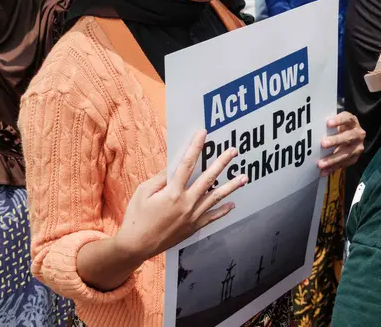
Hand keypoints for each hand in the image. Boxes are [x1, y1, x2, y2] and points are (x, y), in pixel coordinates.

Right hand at [113, 131, 246, 261]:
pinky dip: (223, 210)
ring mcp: (192, 216)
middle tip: (233, 151)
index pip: (186, 164)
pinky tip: (233, 204)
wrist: (137, 245)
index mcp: (172, 192)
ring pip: (216, 198)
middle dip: (222, 163)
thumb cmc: (136, 217)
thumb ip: (160, 179)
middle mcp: (186, 203)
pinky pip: (212, 217)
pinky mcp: (193, 227)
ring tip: (244, 177)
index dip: (195, 147)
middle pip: (208, 179)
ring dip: (231, 186)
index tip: (203, 134)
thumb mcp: (144, 192)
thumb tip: (174, 166)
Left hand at [318, 111, 365, 175]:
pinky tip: (324, 171)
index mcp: (352, 121)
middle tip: (323, 144)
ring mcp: (358, 146)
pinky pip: (344, 164)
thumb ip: (328, 126)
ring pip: (347, 153)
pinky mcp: (355, 157)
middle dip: (335, 141)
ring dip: (333, 159)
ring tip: (321, 164)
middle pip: (348, 136)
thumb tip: (311, 129)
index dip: (339, 120)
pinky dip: (333, 168)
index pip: (347, 118)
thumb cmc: (339, 128)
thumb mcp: (336, 123)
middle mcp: (358, 133)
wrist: (352, 136)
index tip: (328, 123)